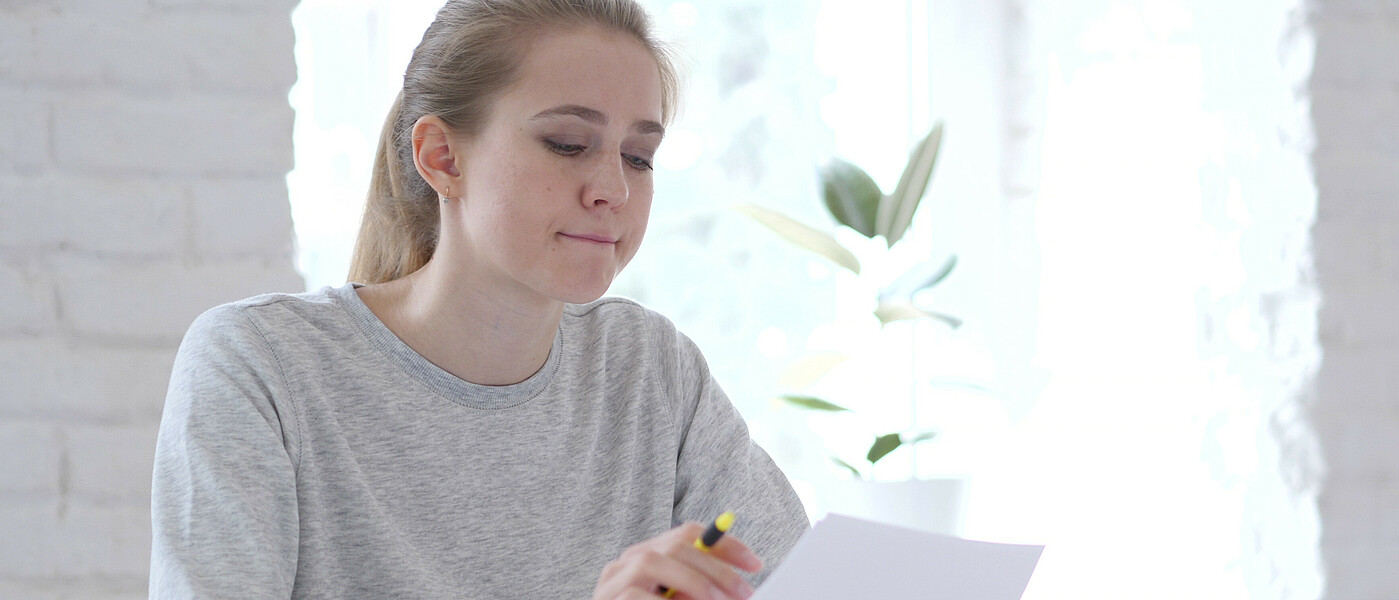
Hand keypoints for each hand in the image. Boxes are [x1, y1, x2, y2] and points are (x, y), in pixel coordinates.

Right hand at [592, 522, 762, 599]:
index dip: (726, 544)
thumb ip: (699, 590)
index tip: (756, 563)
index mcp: (651, 554)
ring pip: (652, 561)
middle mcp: (629, 560)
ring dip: (692, 581)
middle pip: (676, 545)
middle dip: (716, 567)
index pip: (690, 533)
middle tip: (745, 592)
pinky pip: (634, 595)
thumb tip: (736, 588)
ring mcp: (612, 580)